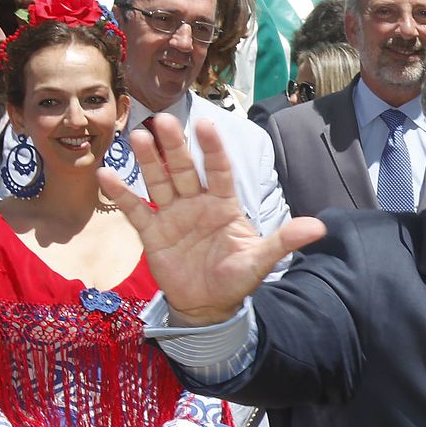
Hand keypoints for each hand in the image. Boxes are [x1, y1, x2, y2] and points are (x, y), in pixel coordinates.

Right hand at [100, 115, 326, 326]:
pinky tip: (106, 174)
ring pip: (159, 181)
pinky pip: (136, 209)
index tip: (207, 125)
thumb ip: (284, 240)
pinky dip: (122, 194)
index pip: (220, 170)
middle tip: (163, 120)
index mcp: (224, 205)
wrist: (208, 306)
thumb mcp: (260, 261)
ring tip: (137, 136)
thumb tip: (320, 227)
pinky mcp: (153, 232)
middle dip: (175, 146)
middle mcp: (197, 203)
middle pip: (185, 169)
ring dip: (149, 160)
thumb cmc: (235, 278)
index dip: (213, 149)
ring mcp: (173, 215)